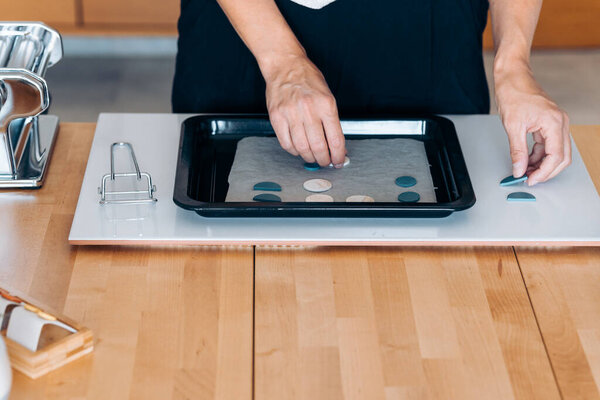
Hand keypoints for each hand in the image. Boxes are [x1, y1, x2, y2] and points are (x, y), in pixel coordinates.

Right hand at [262, 54, 345, 166]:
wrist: (285, 65)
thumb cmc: (307, 79)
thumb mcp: (327, 96)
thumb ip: (331, 120)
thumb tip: (335, 144)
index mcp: (326, 104)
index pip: (335, 139)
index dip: (338, 155)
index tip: (339, 161)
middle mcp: (309, 109)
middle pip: (318, 147)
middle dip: (324, 160)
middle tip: (325, 162)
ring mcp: (291, 114)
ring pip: (302, 148)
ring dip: (309, 157)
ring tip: (312, 157)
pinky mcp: (277, 117)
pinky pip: (286, 143)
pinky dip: (294, 151)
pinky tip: (298, 149)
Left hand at [495, 64, 570, 185]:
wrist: (513, 77)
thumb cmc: (514, 94)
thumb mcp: (513, 126)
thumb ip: (518, 151)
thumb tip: (519, 169)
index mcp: (554, 123)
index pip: (556, 156)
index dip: (543, 172)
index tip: (529, 180)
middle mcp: (560, 123)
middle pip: (562, 157)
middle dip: (546, 171)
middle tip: (529, 179)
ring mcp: (556, 123)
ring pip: (556, 152)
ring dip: (542, 164)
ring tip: (524, 171)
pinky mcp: (549, 123)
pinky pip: (549, 145)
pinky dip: (538, 155)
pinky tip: (526, 161)